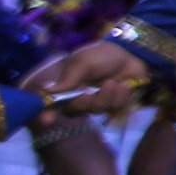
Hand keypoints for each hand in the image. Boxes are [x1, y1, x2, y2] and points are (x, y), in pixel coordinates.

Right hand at [33, 41, 149, 115]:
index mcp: (67, 87)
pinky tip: (124, 84)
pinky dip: (121, 96)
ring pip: (98, 110)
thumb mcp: (83, 63)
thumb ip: (68, 79)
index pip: (53, 105)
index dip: (47, 114)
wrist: (129, 54)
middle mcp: (80, 98)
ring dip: (106, 96)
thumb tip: (45, 90)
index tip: (47, 120)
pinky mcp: (116, 104)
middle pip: (76, 112)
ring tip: (113, 82)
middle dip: (85, 103)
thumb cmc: (101, 56)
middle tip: (90, 92)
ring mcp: (99, 102)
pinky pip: (116, 108)